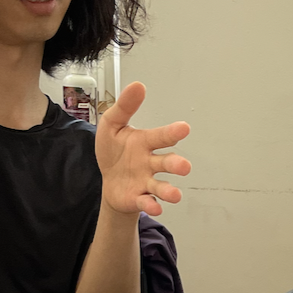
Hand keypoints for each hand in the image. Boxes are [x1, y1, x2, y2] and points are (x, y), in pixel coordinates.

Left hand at [95, 82, 190, 215]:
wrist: (108, 180)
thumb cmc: (115, 150)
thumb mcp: (112, 125)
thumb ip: (125, 107)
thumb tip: (138, 85)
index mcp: (145, 143)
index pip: (161, 137)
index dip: (172, 133)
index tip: (184, 128)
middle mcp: (150, 163)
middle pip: (167, 163)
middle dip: (176, 164)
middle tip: (184, 166)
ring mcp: (146, 181)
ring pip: (161, 186)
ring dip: (169, 191)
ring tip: (175, 194)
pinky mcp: (138, 197)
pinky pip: (147, 201)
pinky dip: (152, 205)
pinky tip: (156, 207)